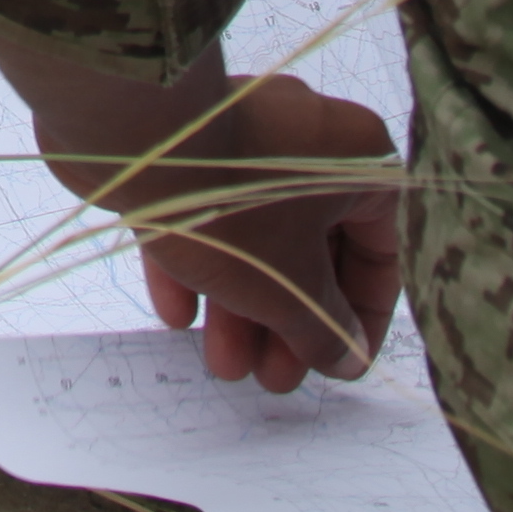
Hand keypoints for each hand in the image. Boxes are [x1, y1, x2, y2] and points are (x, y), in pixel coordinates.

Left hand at [0, 38, 404, 394]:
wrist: (132, 133)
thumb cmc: (233, 205)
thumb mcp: (289, 284)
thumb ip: (323, 327)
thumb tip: (348, 358)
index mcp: (356, 160)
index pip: (380, 249)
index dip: (362, 316)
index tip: (340, 362)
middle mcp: (308, 141)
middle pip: (313, 248)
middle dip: (290, 322)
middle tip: (273, 378)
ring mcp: (244, 138)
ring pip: (256, 236)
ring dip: (242, 307)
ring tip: (223, 365)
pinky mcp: (187, 148)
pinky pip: (206, 213)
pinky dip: (198, 263)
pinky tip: (177, 313)